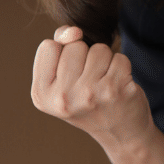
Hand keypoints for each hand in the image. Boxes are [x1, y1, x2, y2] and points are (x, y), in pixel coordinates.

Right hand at [31, 25, 153, 153]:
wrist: (121, 133)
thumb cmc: (89, 99)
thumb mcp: (62, 78)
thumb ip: (60, 45)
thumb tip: (74, 31)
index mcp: (41, 95)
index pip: (48, 46)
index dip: (63, 55)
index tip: (70, 77)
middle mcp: (62, 98)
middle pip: (74, 46)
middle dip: (86, 58)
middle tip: (90, 83)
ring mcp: (89, 94)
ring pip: (98, 49)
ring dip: (105, 61)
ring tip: (104, 84)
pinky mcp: (115, 90)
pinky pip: (119, 57)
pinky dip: (122, 67)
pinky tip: (118, 86)